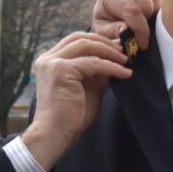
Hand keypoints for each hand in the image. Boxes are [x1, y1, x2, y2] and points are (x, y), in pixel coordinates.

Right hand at [22, 32, 130, 169]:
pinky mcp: (60, 70)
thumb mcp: (88, 87)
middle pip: (80, 37)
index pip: (76, 40)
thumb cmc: (71, 116)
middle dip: (105, 42)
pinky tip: (124, 73)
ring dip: (109, 52)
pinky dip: (111, 67)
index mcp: (50, 60)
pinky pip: (92, 63)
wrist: (56, 134)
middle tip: (123, 52)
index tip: (117, 48)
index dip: (98, 41)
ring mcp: (52, 63)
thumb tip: (115, 59)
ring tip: (125, 61)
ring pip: (87, 45)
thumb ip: (97, 72)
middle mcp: (48, 58)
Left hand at [92, 0, 161, 48]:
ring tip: (144, 22)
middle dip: (146, 23)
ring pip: (158, 2)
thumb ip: (114, 31)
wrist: (113, 10)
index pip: (132, 10)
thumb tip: (126, 29)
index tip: (143, 44)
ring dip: (153, 16)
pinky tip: (150, 14)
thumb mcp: (105, 31)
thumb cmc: (109, 22)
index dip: (140, 30)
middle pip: (147, 6)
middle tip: (140, 32)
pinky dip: (160, 9)